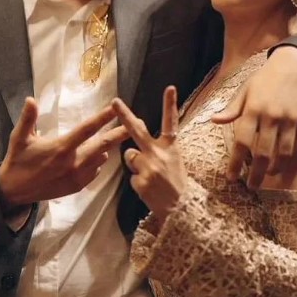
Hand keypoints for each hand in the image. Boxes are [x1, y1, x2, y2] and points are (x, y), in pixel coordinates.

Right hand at [0, 97, 128, 207]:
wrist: (14, 191)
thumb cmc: (17, 161)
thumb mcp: (19, 138)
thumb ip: (28, 119)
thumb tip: (30, 99)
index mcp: (61, 148)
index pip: (87, 129)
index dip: (102, 118)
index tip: (115, 108)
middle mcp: (73, 163)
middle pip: (103, 145)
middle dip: (120, 134)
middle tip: (138, 123)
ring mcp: (77, 177)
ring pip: (101, 159)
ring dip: (108, 148)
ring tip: (118, 136)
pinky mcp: (77, 187)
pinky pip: (94, 172)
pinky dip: (98, 163)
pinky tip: (98, 156)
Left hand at [112, 86, 187, 221]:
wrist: (181, 209)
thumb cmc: (176, 182)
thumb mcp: (174, 159)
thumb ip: (158, 144)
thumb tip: (138, 125)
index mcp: (170, 147)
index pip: (171, 122)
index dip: (170, 104)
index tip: (170, 87)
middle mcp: (159, 154)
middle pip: (137, 131)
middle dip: (124, 115)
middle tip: (114, 101)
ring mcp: (148, 168)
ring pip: (129, 156)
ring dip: (135, 163)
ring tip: (150, 176)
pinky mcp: (140, 182)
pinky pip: (131, 176)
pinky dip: (137, 181)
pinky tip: (148, 188)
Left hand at [213, 47, 296, 188]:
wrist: (296, 64)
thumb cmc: (265, 79)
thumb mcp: (245, 90)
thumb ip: (232, 108)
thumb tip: (214, 120)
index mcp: (253, 109)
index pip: (242, 142)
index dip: (235, 163)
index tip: (231, 178)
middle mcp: (272, 115)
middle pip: (263, 153)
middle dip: (256, 174)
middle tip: (251, 186)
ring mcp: (292, 118)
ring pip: (284, 153)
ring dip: (275, 168)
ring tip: (268, 175)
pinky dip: (293, 157)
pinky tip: (285, 162)